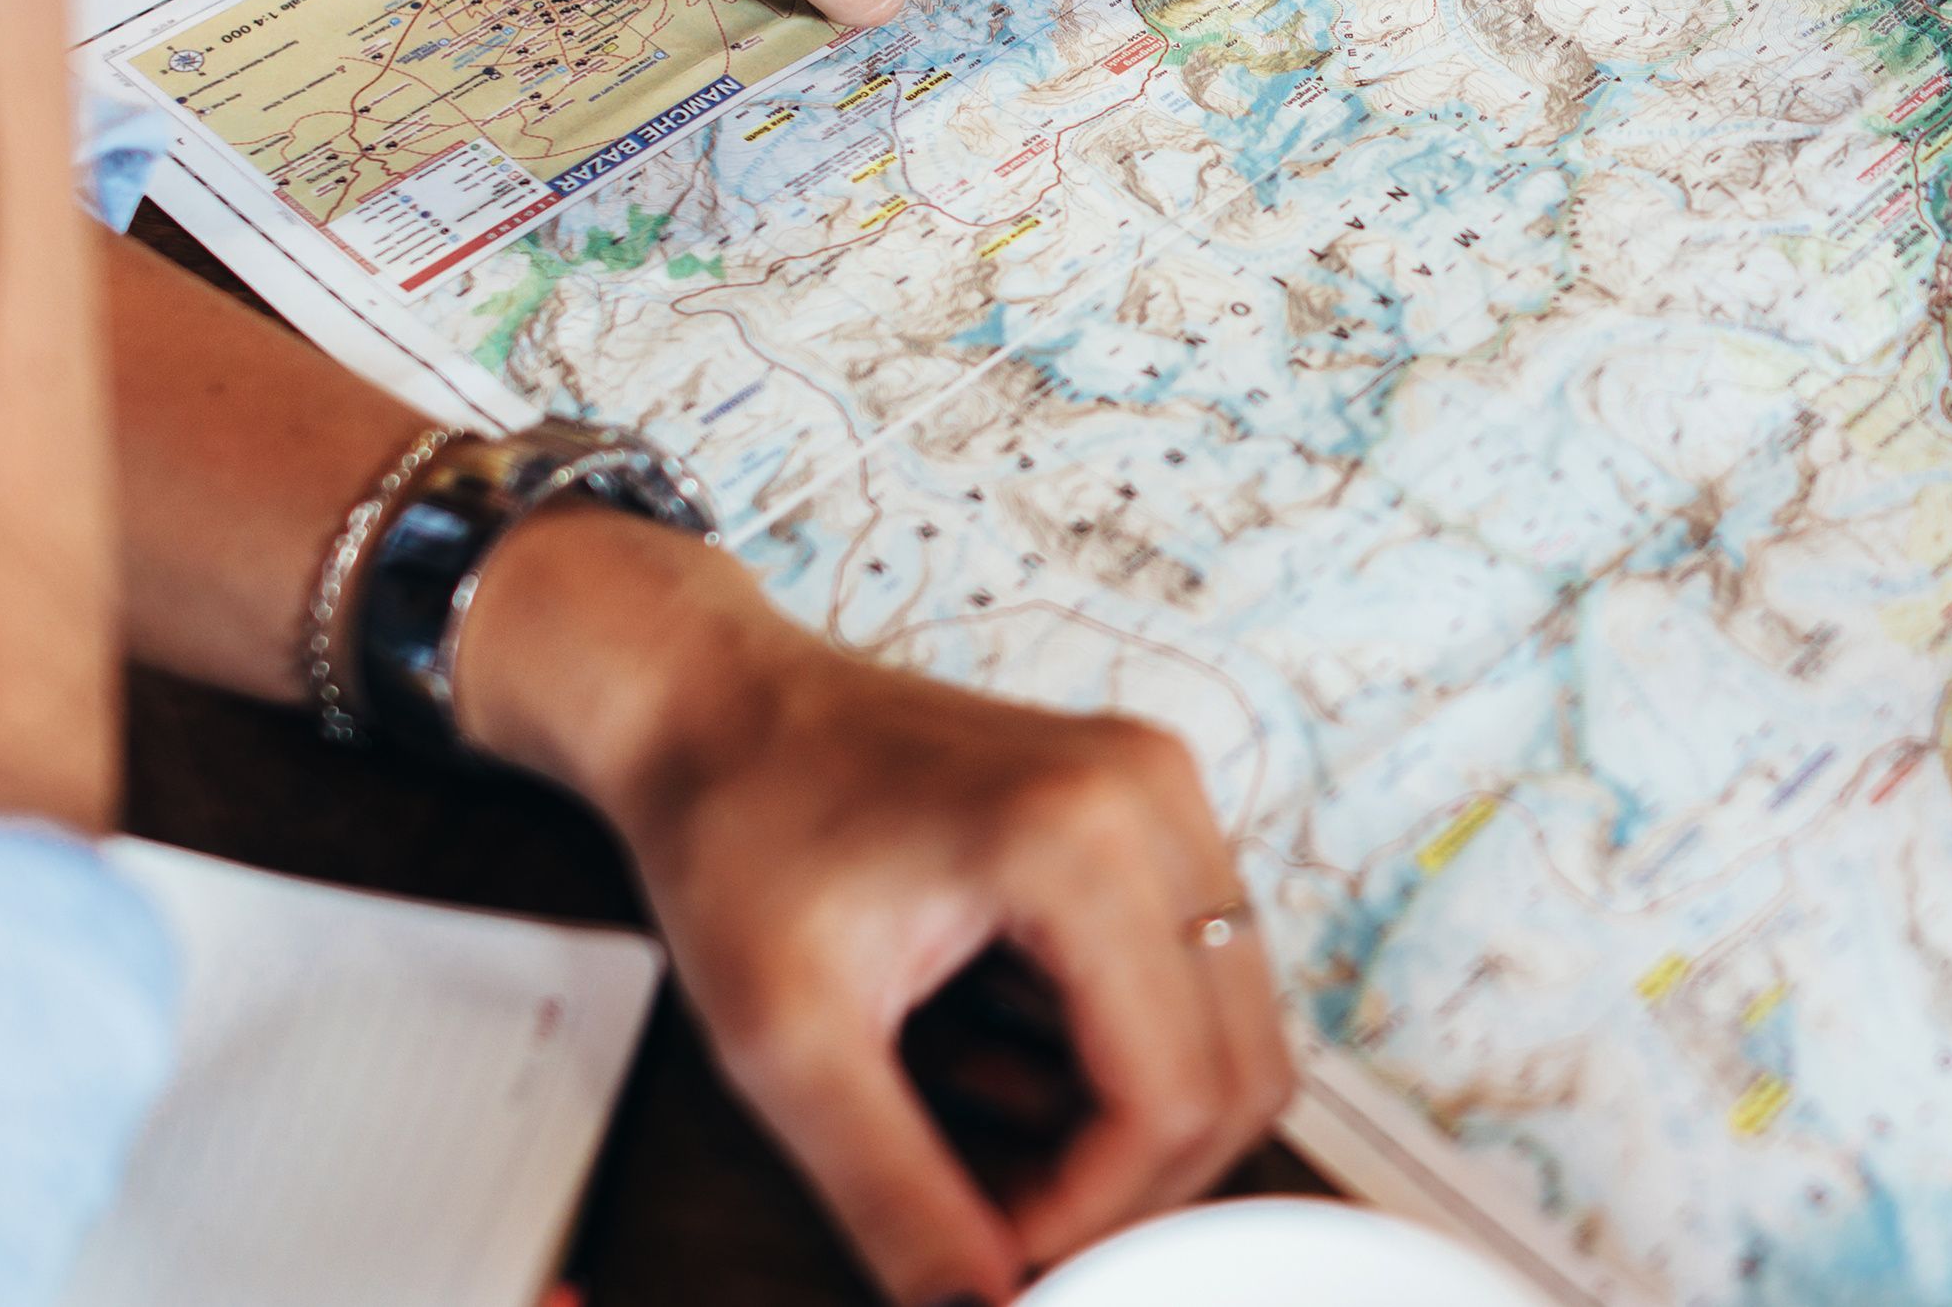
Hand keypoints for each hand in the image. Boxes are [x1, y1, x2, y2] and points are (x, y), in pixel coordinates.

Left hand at [458, 512, 1296, 1306]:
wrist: (712, 703)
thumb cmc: (736, 836)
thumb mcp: (787, 1044)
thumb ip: (896, 1194)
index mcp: (1078, 838)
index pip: (1170, 1093)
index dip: (1095, 1210)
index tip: (995, 1249)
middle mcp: (1155, 796)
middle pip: (1238, 1068)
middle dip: (1132, 1178)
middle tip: (1007, 1216)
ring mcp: (1165, 789)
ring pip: (1232, 1029)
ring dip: (1126, 1114)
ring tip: (977, 1104)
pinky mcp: (1152, 803)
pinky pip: (1198, 975)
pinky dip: (1119, 1049)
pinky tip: (1002, 1040)